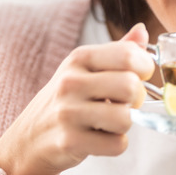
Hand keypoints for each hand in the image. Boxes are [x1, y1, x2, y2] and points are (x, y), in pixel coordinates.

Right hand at [0, 23, 154, 174]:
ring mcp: (68, 112)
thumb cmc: (66, 100)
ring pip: (126, 118)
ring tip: (108, 122)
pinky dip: (115, 144)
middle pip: (130, 87)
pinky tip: (100, 138)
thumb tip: (142, 30)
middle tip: (124, 103)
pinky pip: (117, 144)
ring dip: (125, 124)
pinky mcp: (69, 141)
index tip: (140, 76)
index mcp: (80, 58)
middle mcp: (71, 81)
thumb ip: (117, 51)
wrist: (30, 137)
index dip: (145, 68)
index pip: (129, 55)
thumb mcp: (85, 68)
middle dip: (136, 99)